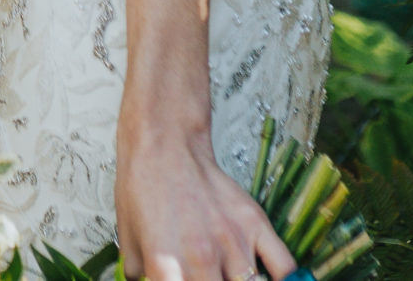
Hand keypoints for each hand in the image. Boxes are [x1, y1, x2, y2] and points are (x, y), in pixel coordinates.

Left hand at [114, 125, 293, 280]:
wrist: (165, 145)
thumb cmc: (143, 189)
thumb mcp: (128, 240)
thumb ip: (141, 276)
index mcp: (165, 264)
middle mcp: (202, 257)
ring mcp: (233, 241)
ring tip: (232, 279)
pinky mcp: (255, 223)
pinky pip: (284, 266)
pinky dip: (284, 279)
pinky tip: (268, 279)